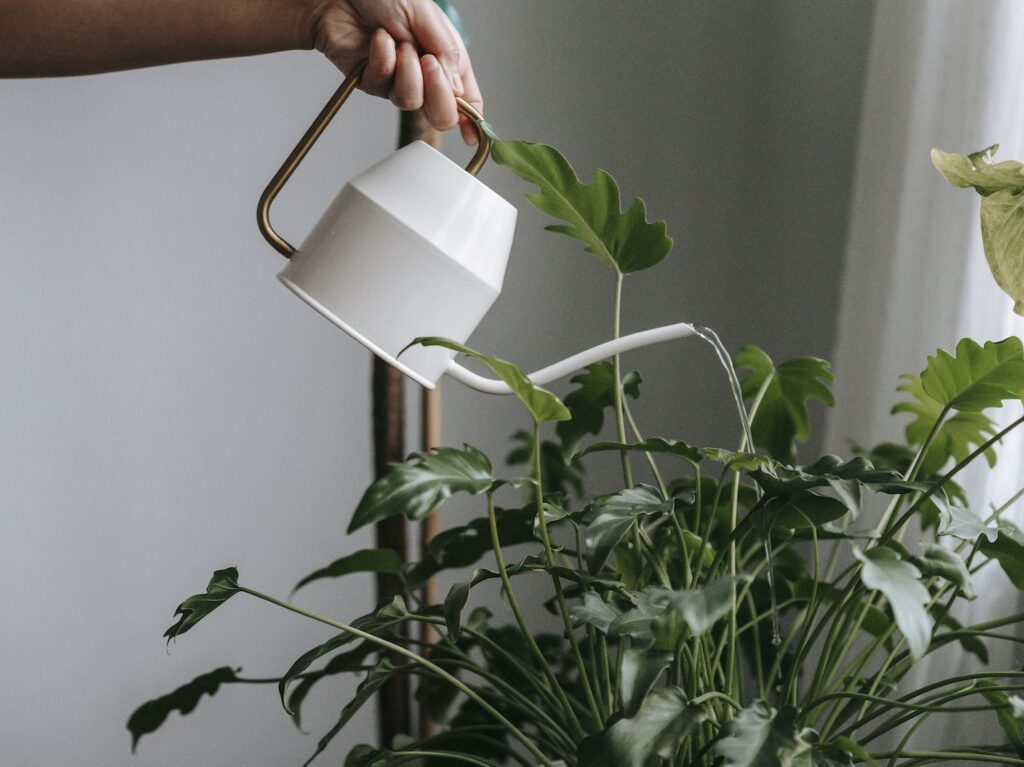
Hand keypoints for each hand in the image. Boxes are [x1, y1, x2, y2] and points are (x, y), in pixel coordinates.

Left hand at [311, 0, 482, 144]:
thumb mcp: (427, 16)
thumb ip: (447, 54)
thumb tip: (458, 92)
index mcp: (446, 58)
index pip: (467, 99)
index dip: (472, 120)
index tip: (473, 136)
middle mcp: (424, 74)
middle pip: (441, 113)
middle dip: (438, 93)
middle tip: (429, 63)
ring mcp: (397, 80)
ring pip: (411, 102)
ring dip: (407, 70)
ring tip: (399, 42)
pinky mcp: (372, 81)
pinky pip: (382, 86)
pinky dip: (383, 58)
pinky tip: (379, 39)